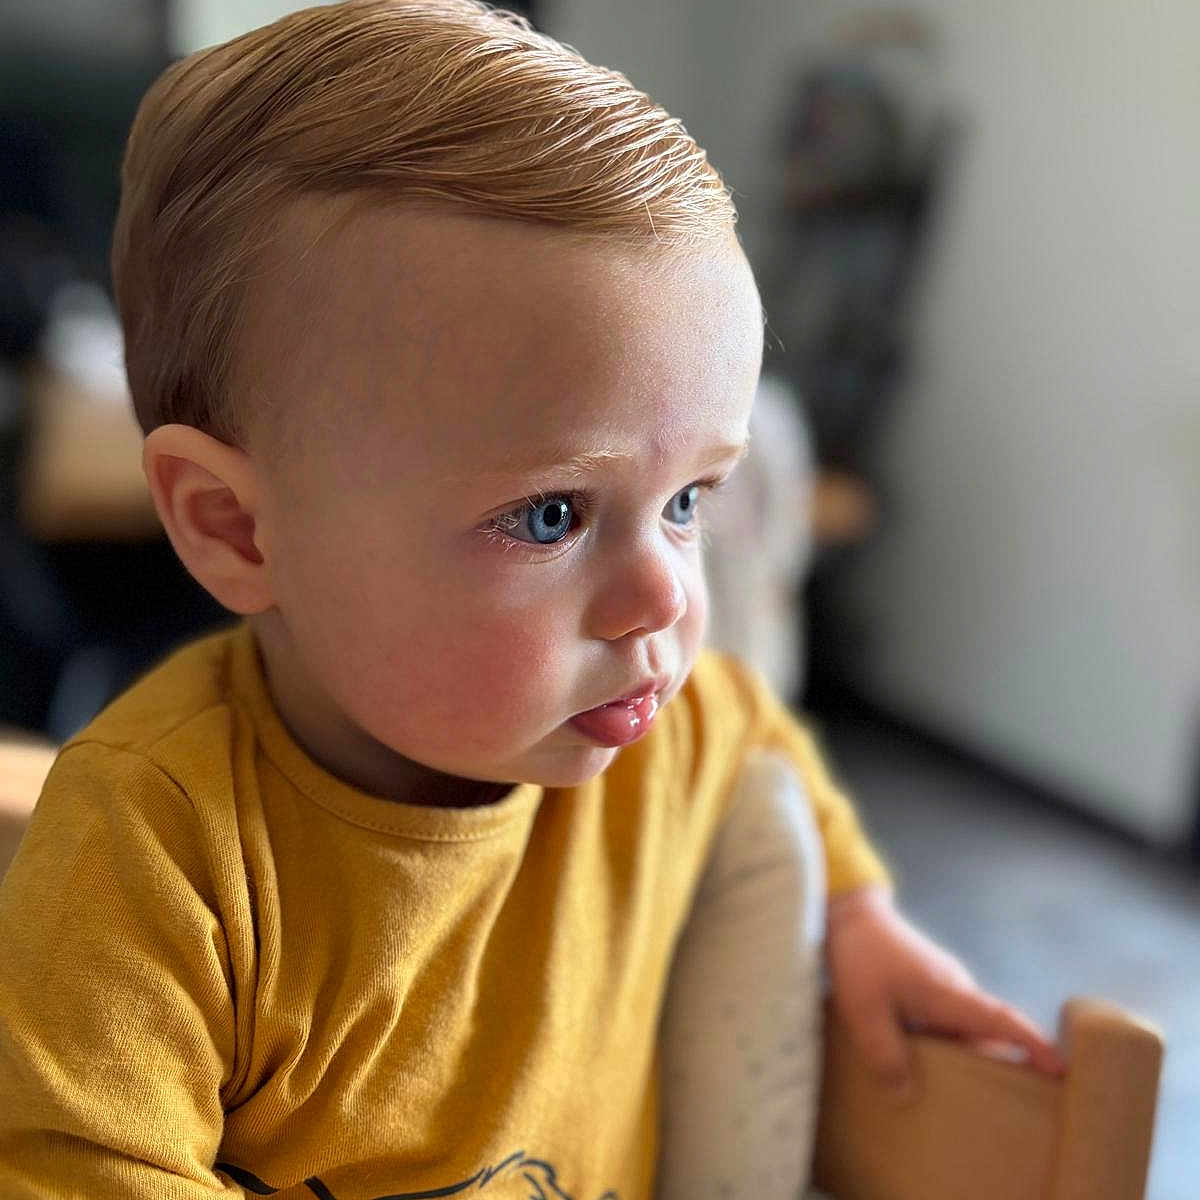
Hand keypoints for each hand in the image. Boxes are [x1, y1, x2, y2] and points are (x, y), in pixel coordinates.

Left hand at [824, 884, 1066, 1097]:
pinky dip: (947, 1048)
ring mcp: (943, 988)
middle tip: (1018, 1112)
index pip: (1003, 1019)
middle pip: (991, 1035)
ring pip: (967, 1032)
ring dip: (969, 1060)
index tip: (1062, 1068)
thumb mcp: (864, 1010)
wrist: (850, 914)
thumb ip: (884, 1053)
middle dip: (1006, 1069)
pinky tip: (929, 1071)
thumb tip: (905, 1097)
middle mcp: (956, 990)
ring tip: (970, 1104)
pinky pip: (947, 1024)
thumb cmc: (860, 957)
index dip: (1033, 1045)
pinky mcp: (927, 988)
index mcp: (950, 993)